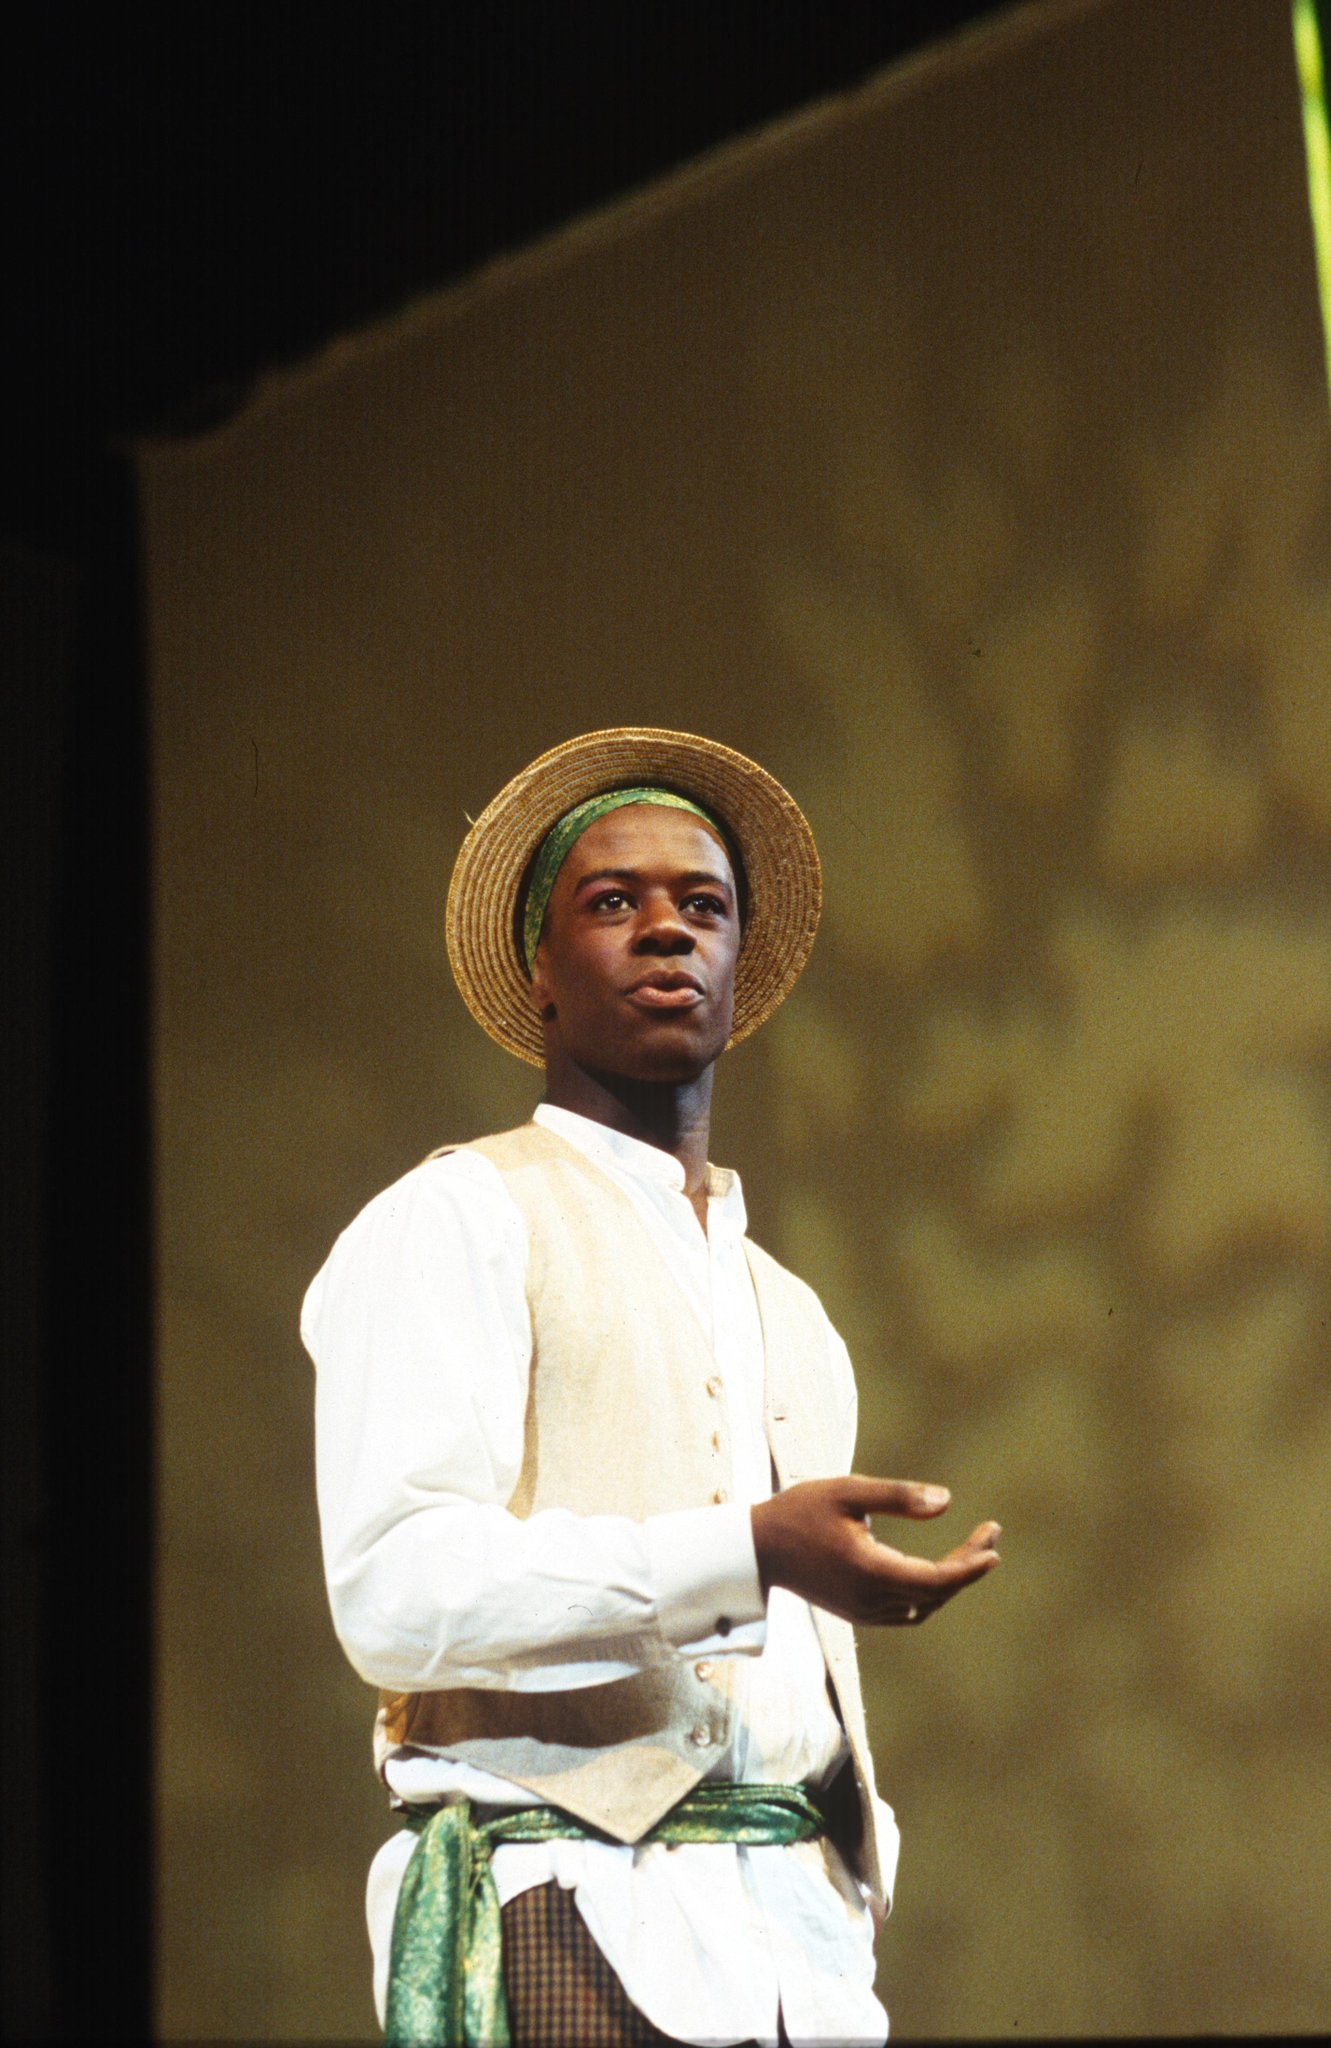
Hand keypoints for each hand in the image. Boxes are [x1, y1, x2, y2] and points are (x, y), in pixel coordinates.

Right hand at [750, 1474, 999, 1626]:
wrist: (758, 1549)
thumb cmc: (800, 1511)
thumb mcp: (848, 1491)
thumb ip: (898, 1496)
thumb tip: (947, 1502)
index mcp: (871, 1572)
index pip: (936, 1580)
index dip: (970, 1566)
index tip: (994, 1547)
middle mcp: (871, 1600)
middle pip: (936, 1593)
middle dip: (969, 1566)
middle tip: (991, 1534)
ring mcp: (864, 1612)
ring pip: (924, 1606)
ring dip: (951, 1581)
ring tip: (974, 1548)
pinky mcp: (858, 1613)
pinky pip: (907, 1611)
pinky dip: (929, 1593)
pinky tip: (939, 1570)